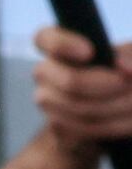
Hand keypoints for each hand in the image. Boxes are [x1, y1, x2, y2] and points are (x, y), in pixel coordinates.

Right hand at [37, 24, 131, 154]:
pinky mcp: (58, 125)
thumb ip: (128, 56)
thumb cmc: (123, 72)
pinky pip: (83, 128)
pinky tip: (130, 119)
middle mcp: (45, 72)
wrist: (118, 105)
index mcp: (59, 48)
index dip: (62, 45)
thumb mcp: (130, 58)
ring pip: (80, 108)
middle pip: (70, 81)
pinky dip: (113, 125)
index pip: (45, 39)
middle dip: (106, 85)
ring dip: (116, 106)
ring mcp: (48, 100)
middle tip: (129, 84)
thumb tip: (124, 68)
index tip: (89, 52)